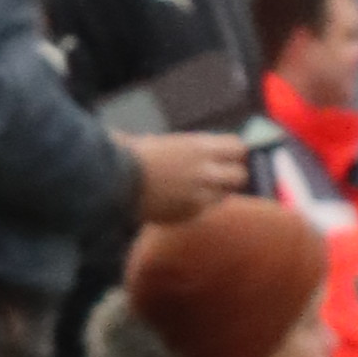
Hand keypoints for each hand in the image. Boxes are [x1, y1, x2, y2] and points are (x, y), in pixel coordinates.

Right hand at [132, 128, 252, 221]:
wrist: (118, 181)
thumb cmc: (137, 157)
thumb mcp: (169, 143)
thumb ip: (194, 149)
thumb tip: (210, 151)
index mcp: (200, 147)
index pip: (238, 148)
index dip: (233, 153)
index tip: (226, 156)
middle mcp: (205, 170)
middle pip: (239, 175)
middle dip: (231, 175)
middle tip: (219, 176)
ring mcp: (200, 194)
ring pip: (225, 195)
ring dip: (217, 192)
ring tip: (199, 189)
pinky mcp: (190, 213)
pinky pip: (206, 209)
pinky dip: (200, 206)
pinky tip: (183, 201)